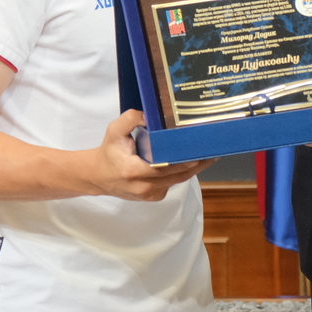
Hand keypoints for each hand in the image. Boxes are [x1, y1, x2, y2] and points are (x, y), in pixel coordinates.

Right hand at [90, 110, 214, 200]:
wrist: (98, 176)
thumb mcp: (115, 130)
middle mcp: (144, 186)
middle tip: (212, 150)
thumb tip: (151, 115)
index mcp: (134, 171)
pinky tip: (191, 162)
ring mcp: (149, 194)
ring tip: (208, 155)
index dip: (185, 159)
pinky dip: (181, 173)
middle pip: (178, 175)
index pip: (166, 166)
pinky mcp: (153, 197)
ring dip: (193, 169)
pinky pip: (172, 184)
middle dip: (197, 163)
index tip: (199, 149)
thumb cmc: (109, 152)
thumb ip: (131, 118)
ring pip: (178, 181)